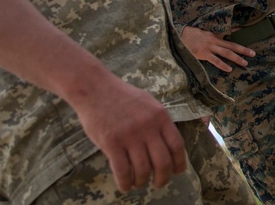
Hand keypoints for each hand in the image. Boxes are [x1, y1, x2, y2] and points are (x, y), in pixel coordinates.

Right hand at [72, 76, 187, 191]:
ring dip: (142, 182)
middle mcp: (148, 127)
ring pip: (143, 170)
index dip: (179, 162)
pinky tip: (125, 185)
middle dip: (163, 178)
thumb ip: (159, 122)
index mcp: (160, 116)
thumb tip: (169, 146)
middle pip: (163, 162)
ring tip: (139, 183)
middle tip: (159, 184)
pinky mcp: (112, 143)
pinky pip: (122, 171)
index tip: (177, 171)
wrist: (95, 89)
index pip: (177, 145)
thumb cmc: (122, 97)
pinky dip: (125, 183)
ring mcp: (130, 135)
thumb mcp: (149, 103)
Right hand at [180, 26, 254, 72]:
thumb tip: (215, 38)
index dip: (237, 32)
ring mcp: (210, 47)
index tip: (247, 32)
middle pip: (232, 45)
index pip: (228, 32)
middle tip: (253, 53)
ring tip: (245, 63)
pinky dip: (222, 65)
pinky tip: (229, 69)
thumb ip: (208, 35)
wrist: (178, 36)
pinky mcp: (204, 54)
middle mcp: (214, 40)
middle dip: (243, 49)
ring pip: (226, 53)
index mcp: (213, 35)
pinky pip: (215, 60)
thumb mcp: (200, 31)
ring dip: (237, 58)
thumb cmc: (188, 35)